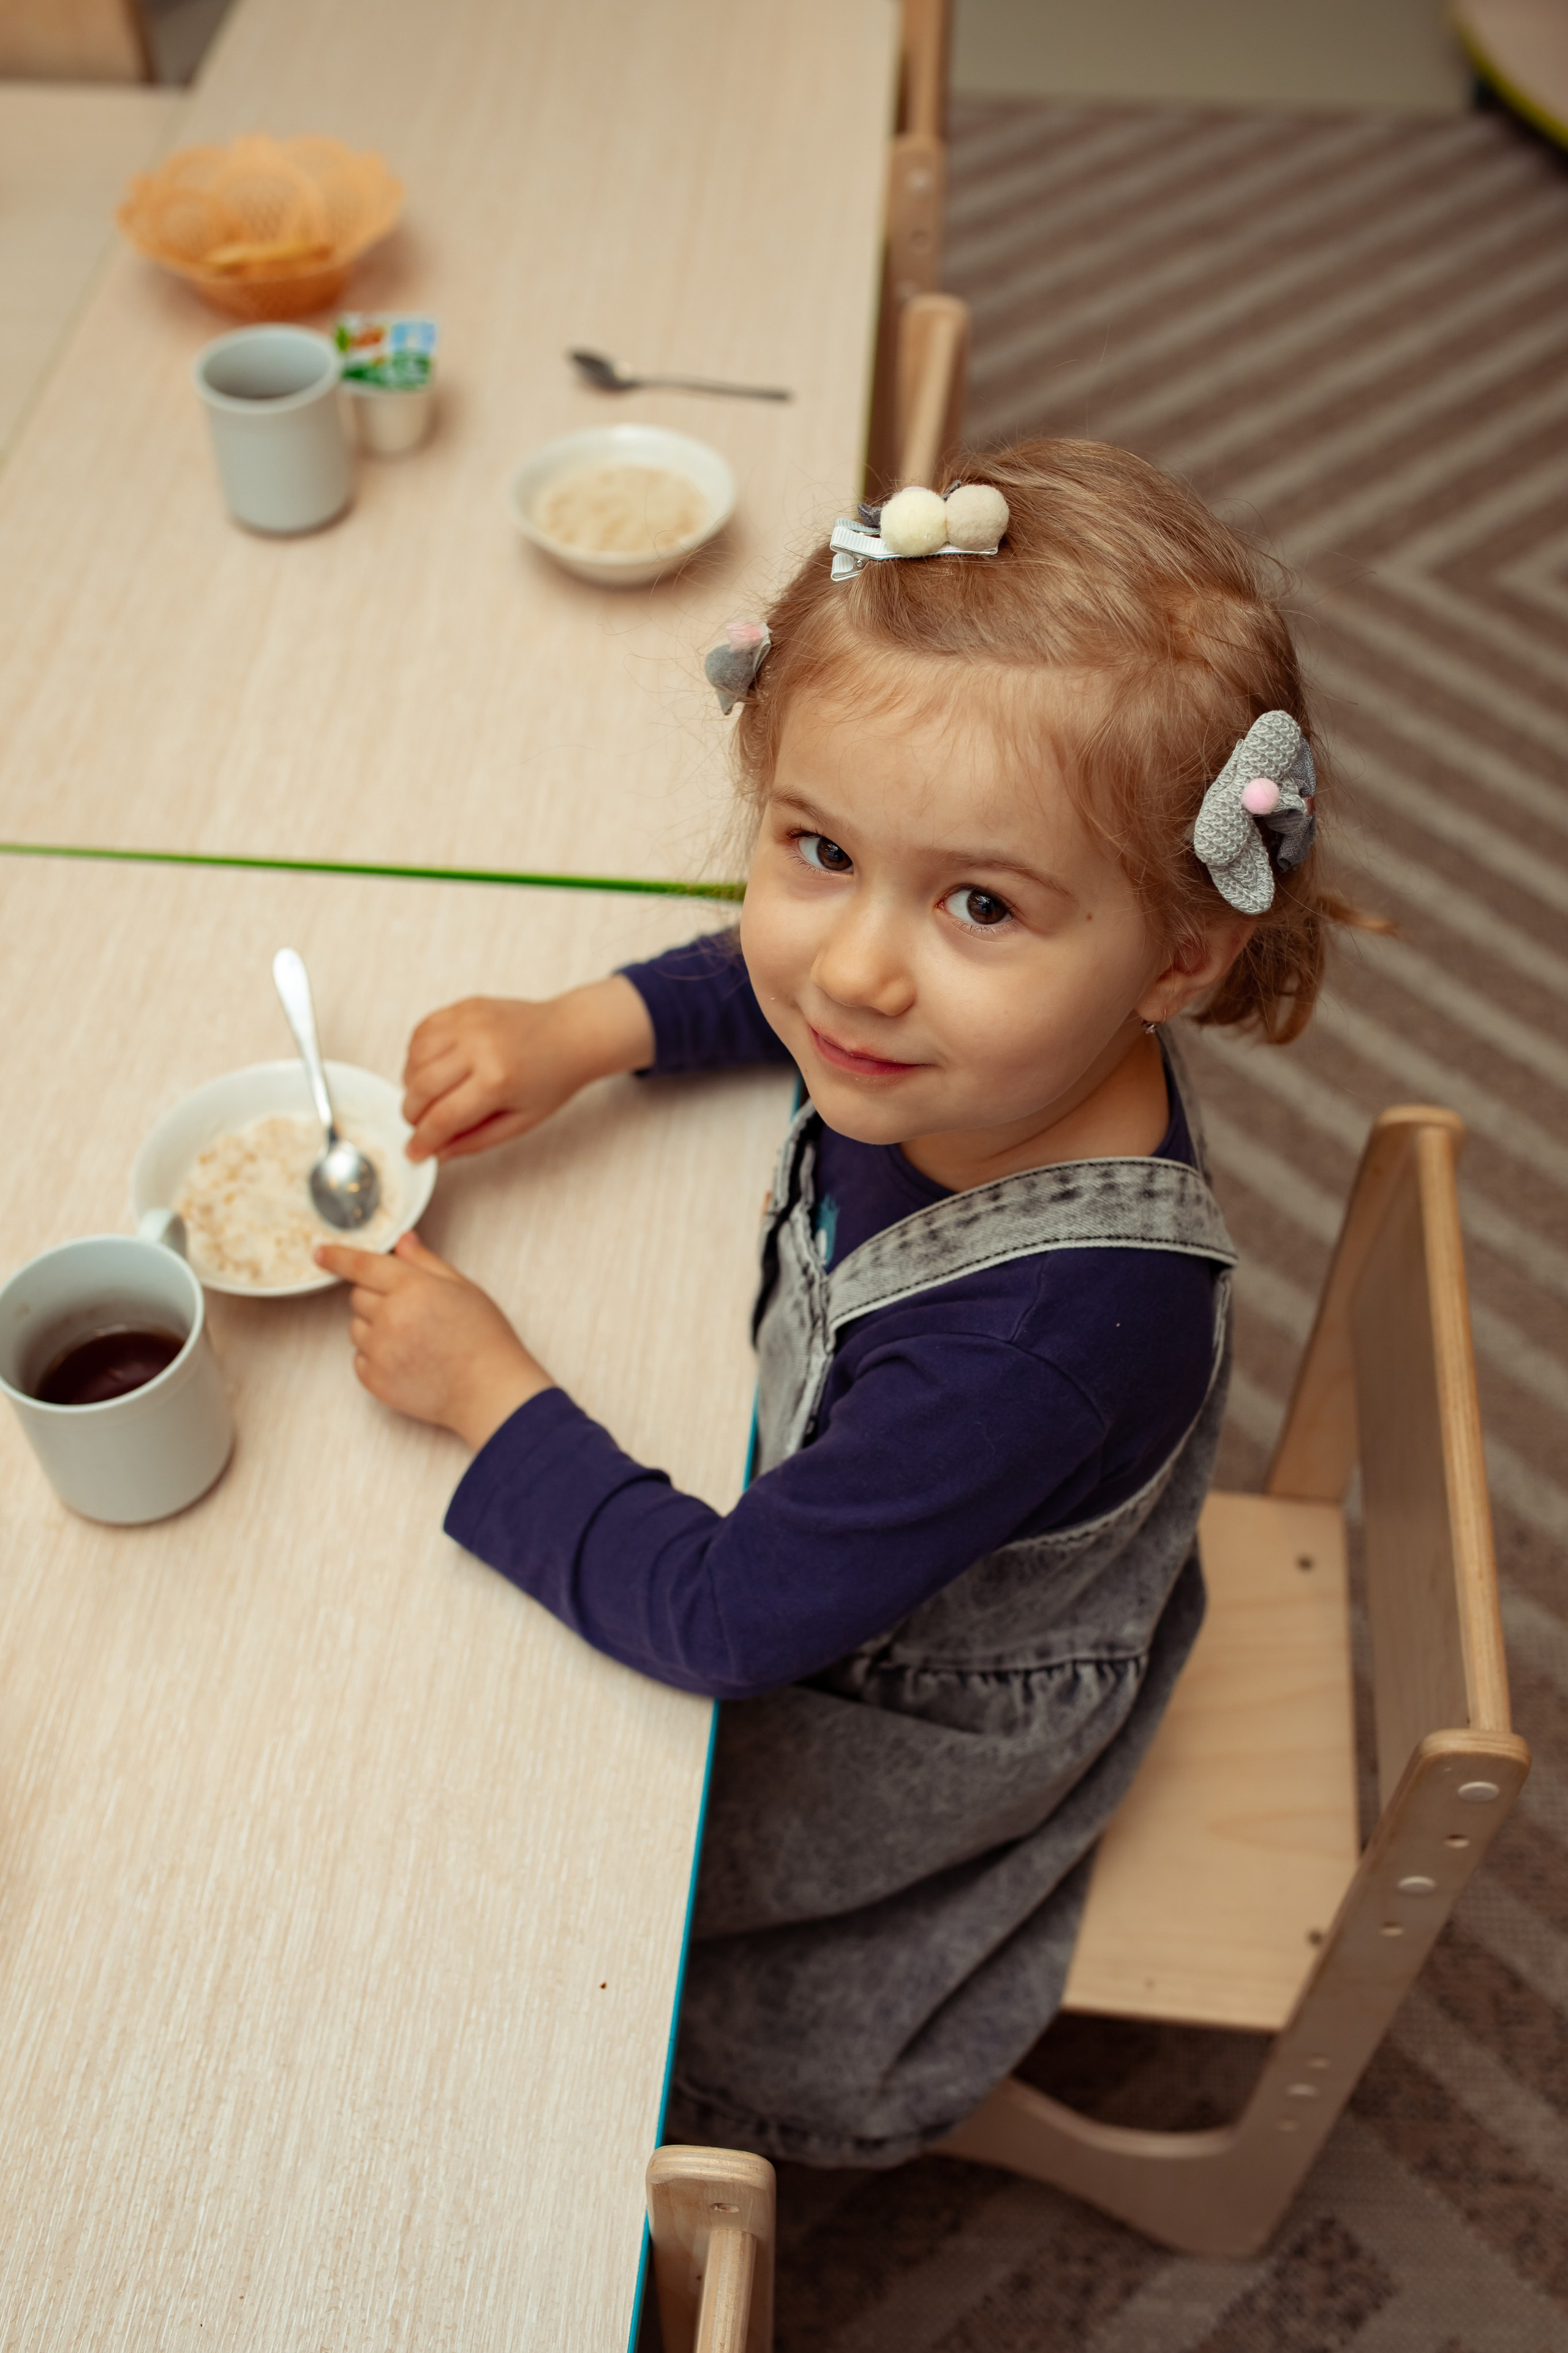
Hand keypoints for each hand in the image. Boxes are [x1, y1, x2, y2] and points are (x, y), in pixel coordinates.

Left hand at [315, 1230, 551, 1449]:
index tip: (320, 1253)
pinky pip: (359, 1358)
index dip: (338, 1257)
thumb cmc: (483, 1339)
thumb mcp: (464, 1289)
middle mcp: (390, 1317)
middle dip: (376, 1297)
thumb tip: (402, 1241)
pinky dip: (375, 1357)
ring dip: (375, 1328)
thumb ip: (427, 1262)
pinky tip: (408, 1360)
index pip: (364, 1265)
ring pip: (356, 1328)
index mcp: (413, 1288)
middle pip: (358, 1296)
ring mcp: (380, 1350)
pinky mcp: (374, 1380)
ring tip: (414, 1340)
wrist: (489, 1391)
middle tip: (411, 1311)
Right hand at [402, 975, 654, 1162]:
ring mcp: (469, 1022)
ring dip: (411, 1084)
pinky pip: (422, 1032)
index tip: (415, 1152)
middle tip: (420, 1126)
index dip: (423, 1141)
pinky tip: (432, 1069)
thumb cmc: (552, 1078)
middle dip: (412, 1114)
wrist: (572, 1034)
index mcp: (498, 1080)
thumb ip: (475, 1140)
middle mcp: (479, 1046)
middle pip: (421, 1088)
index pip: (442, 1117)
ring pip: (414, 1058)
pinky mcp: (463, 1007)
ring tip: (429, 1097)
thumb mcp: (520, 1121)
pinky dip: (416, 1055)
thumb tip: (436, 1152)